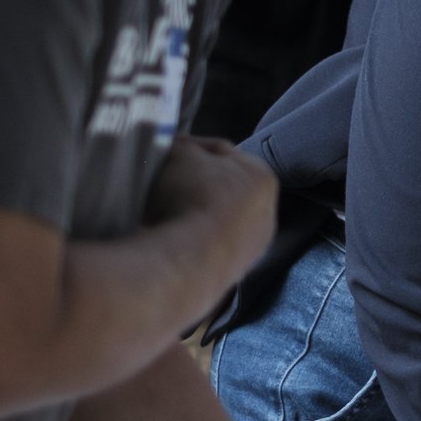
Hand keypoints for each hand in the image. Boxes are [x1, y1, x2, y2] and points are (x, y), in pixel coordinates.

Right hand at [145, 136, 275, 262]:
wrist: (186, 263)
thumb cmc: (190, 196)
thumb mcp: (180, 153)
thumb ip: (181, 144)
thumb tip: (174, 146)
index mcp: (263, 179)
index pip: (223, 152)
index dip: (190, 146)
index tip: (165, 149)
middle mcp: (265, 216)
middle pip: (220, 189)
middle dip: (190, 183)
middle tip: (160, 181)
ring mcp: (248, 251)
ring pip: (210, 222)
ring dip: (187, 214)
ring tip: (154, 210)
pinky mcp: (227, 276)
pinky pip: (202, 247)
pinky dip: (184, 239)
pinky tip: (161, 236)